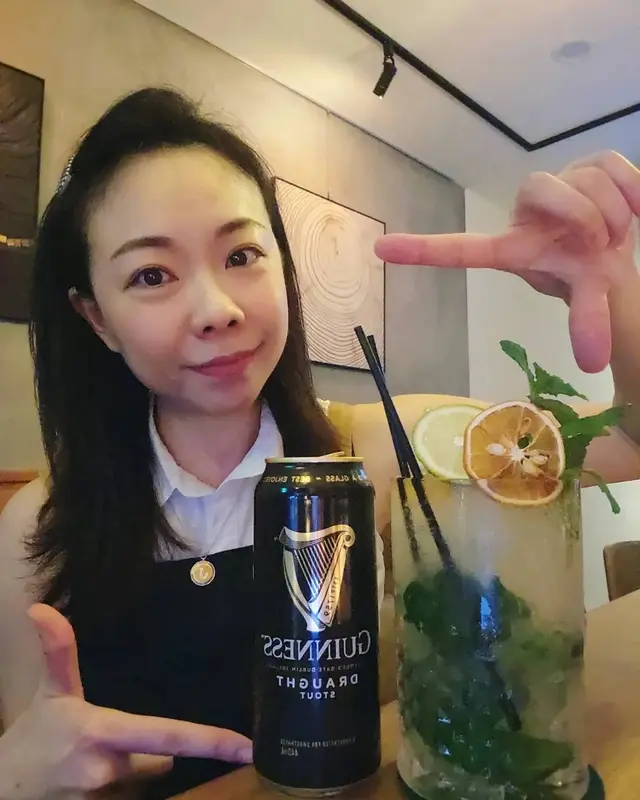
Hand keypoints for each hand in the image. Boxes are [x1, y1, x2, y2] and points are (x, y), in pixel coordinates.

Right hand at [0, 604, 251, 798]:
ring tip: (91, 761)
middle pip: (157, 759)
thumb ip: (58, 651)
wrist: (2, 791)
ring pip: (142, 781)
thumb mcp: (52, 692)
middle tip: (108, 742)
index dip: (211, 741)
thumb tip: (39, 607)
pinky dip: (120, 787)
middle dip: (145, 753)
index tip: (248, 745)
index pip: (167, 735)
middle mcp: (109, 772)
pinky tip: (90, 780)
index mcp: (103, 733)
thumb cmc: (34, 738)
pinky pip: (130, 796)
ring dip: (129, 771)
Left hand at [375, 151, 639, 373]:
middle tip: (601, 244)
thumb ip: (587, 321)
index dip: (423, 250)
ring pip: (583, 178)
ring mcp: (557, 183)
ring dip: (612, 212)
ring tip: (617, 236)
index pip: (462, 248)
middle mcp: (527, 212)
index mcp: (513, 248)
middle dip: (582, 215)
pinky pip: (612, 165)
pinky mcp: (588, 163)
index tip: (379, 249)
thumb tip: (593, 363)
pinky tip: (634, 211)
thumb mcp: (586, 298)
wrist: (622, 246)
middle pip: (540, 187)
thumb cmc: (587, 273)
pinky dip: (633, 191)